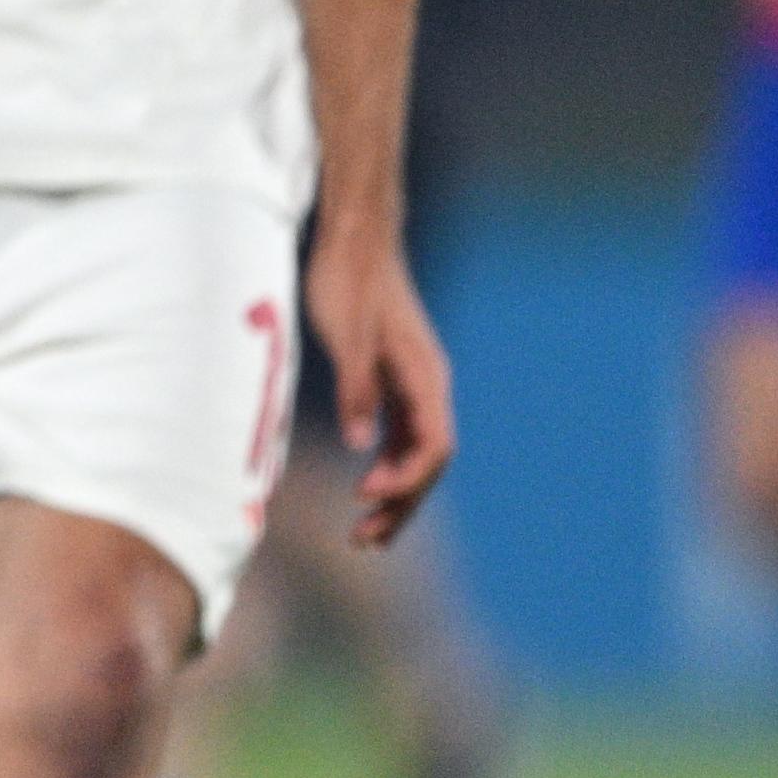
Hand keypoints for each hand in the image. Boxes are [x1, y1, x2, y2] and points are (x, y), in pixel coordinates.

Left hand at [302, 217, 454, 544]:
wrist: (355, 238)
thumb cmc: (347, 279)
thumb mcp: (345, 333)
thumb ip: (356, 388)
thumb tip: (358, 446)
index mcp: (425, 377)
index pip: (432, 446)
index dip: (403, 477)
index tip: (363, 494)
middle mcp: (428, 386)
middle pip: (428, 461)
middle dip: (401, 504)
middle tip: (363, 540)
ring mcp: (415, 384)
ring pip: (415, 453)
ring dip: (394, 493)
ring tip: (363, 532)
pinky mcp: (396, 379)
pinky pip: (401, 436)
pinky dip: (386, 465)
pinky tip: (364, 487)